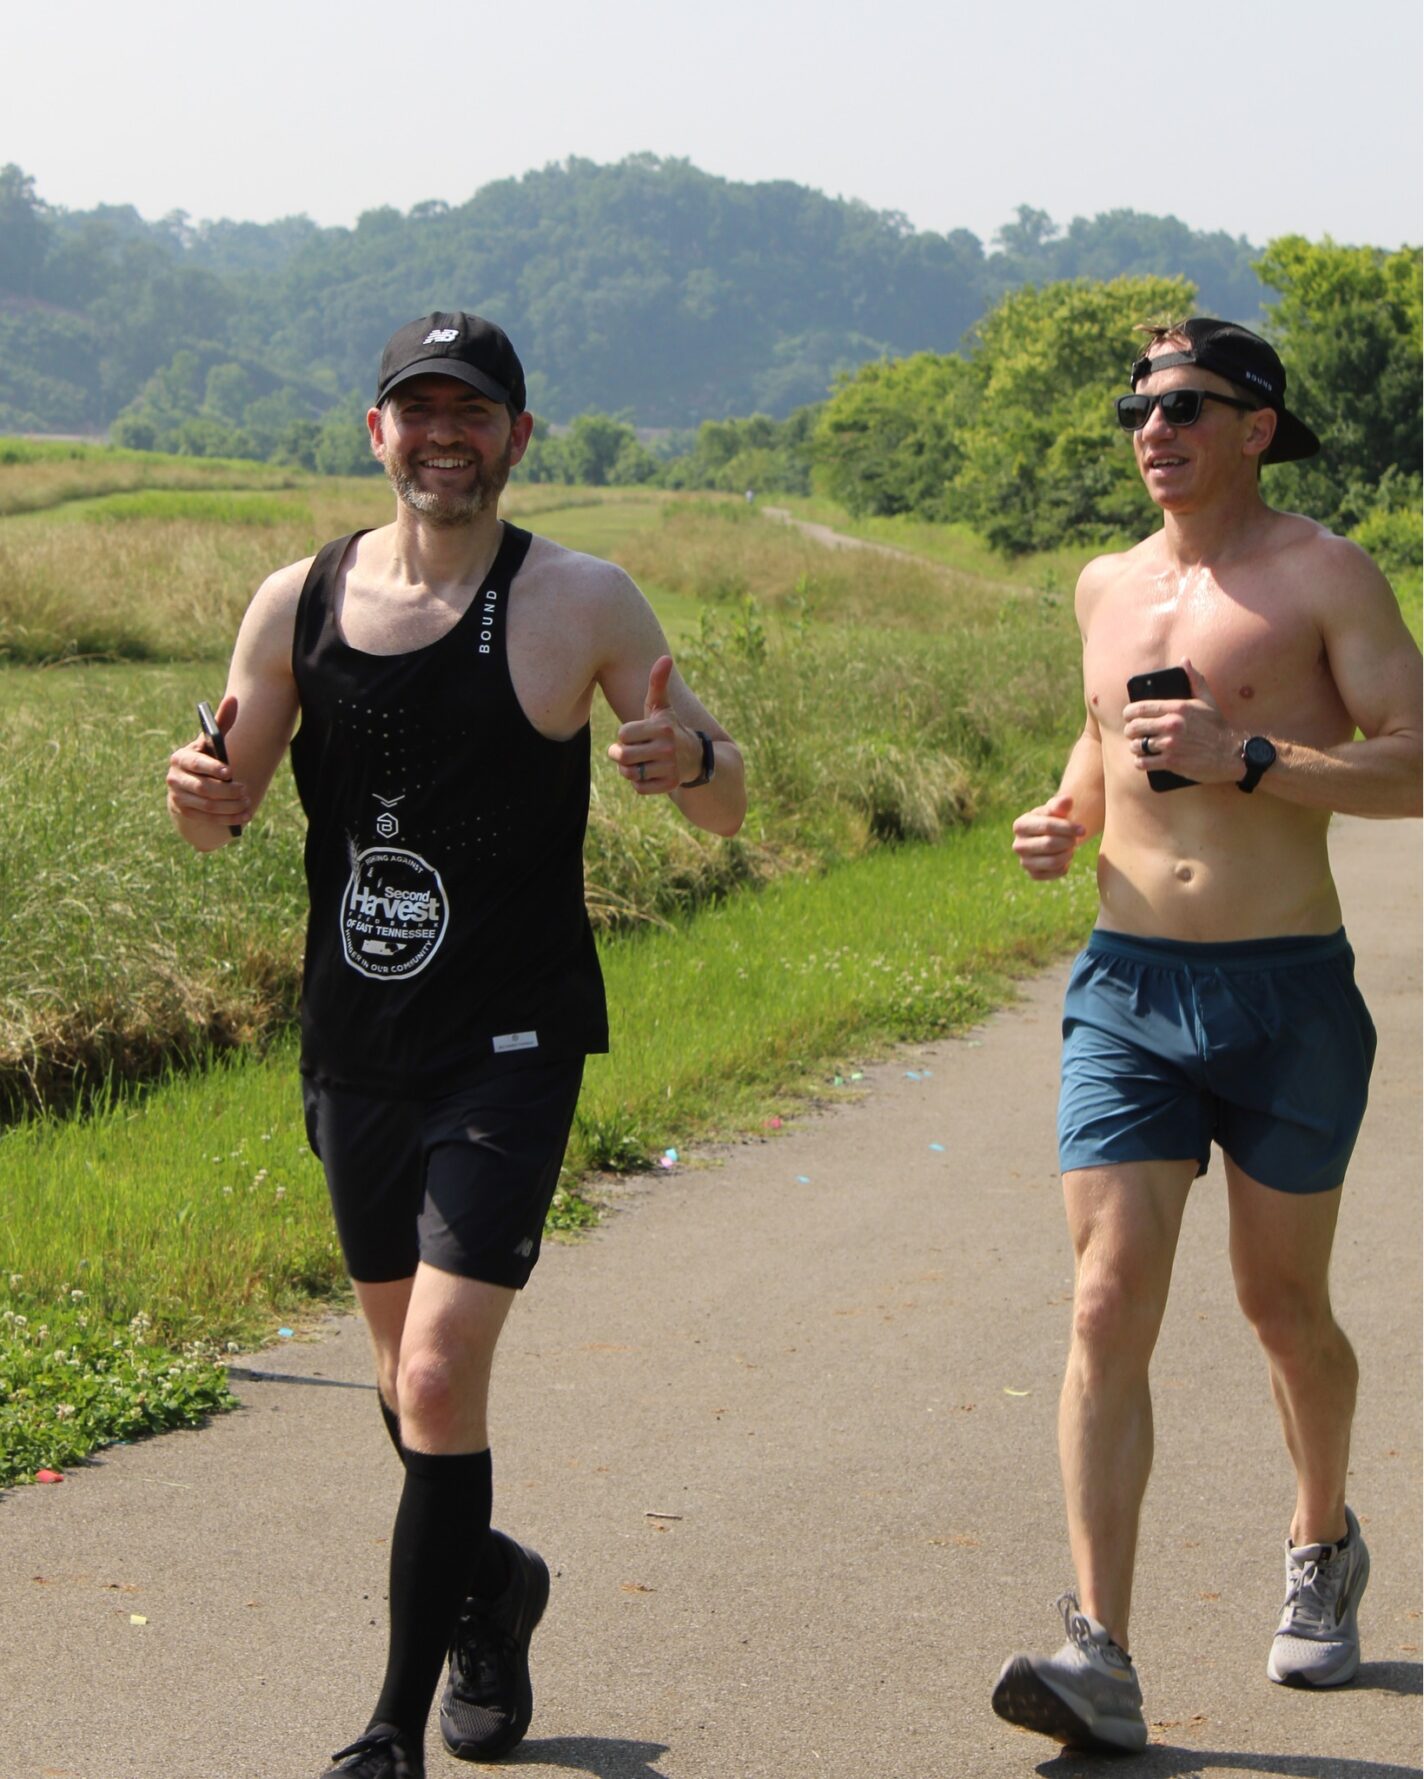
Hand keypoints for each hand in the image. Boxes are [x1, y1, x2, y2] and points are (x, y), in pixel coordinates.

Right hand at [166, 694, 250, 829]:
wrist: (188, 782)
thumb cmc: (205, 756)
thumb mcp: (210, 742)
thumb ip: (221, 723)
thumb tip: (232, 699)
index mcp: (180, 758)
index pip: (196, 764)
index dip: (212, 768)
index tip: (230, 772)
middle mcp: (174, 778)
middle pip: (203, 788)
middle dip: (227, 791)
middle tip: (246, 790)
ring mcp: (178, 796)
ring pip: (207, 805)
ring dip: (230, 806)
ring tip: (247, 803)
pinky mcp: (184, 811)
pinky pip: (207, 819)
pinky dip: (227, 819)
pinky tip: (244, 817)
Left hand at [607, 655, 700, 793]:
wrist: (694, 757)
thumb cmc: (669, 728)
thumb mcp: (662, 707)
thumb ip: (658, 683)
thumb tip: (665, 657)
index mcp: (662, 727)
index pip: (623, 734)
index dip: (624, 735)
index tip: (634, 734)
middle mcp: (668, 748)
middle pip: (623, 756)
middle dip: (620, 754)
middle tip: (624, 751)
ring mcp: (670, 768)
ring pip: (630, 773)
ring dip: (628, 769)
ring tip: (635, 762)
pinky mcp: (670, 785)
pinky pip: (640, 788)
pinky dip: (639, 783)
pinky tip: (647, 773)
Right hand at [1012, 793, 1085, 879]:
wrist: (1051, 836)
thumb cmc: (1053, 819)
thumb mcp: (1056, 809)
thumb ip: (1060, 804)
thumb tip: (1067, 800)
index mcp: (1020, 825)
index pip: (1047, 826)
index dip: (1068, 828)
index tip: (1083, 829)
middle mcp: (1018, 845)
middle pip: (1050, 844)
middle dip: (1068, 841)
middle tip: (1075, 839)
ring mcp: (1024, 861)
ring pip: (1053, 861)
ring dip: (1068, 854)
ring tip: (1070, 847)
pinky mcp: (1033, 874)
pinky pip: (1055, 873)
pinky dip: (1065, 866)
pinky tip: (1065, 857)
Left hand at [1123, 658, 1242, 783]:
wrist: (1230, 753)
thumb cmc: (1217, 726)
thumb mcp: (1206, 700)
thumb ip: (1194, 680)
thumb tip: (1184, 661)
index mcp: (1177, 707)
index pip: (1140, 708)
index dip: (1129, 713)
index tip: (1128, 716)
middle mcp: (1171, 724)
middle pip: (1134, 727)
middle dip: (1131, 731)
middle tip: (1134, 734)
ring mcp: (1170, 744)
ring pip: (1137, 745)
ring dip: (1136, 747)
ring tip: (1140, 747)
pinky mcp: (1171, 761)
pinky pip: (1143, 762)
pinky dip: (1141, 762)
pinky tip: (1144, 760)